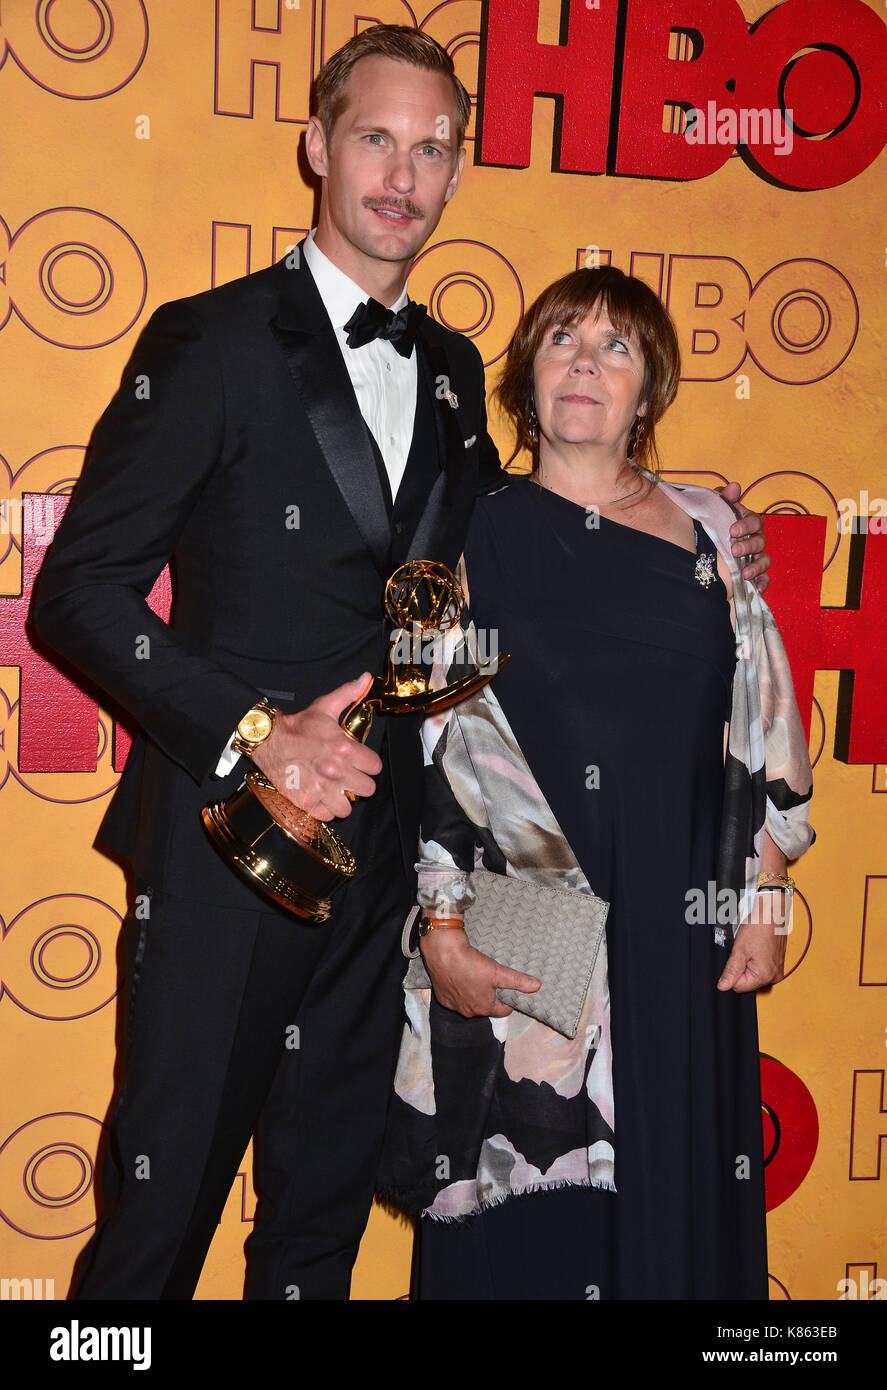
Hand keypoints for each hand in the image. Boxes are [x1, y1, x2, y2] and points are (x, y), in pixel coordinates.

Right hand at [250, 673, 381, 820]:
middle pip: (367, 790)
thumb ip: (349, 694)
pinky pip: (327, 816)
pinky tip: (321, 797)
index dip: (369, 764)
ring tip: (335, 790)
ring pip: (348, 808)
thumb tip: (366, 678)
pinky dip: (325, 810)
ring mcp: (320, 790)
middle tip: (349, 777)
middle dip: (359, 783)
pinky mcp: (306, 802)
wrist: (267, 740)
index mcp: (344, 749)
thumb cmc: (298, 726)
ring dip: (343, 800)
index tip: (360, 763)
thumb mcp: (324, 707)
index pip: (375, 767)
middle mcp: (335, 772)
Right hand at [420, 925, 540, 1017]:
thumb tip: (537, 986)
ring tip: (476, 977)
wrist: (443, 952)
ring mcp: (453, 1005)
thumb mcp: (498, 972)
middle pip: (485, 1007)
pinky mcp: (442, 997)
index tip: (507, 990)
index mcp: (483, 1008)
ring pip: (469, 1003)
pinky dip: (459, 990)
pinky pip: (455, 998)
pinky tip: (461, 978)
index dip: (507, 1000)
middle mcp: (468, 1012)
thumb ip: (517, 981)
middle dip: (490, 997)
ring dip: (474, 994)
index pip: (502, 1011)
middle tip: (491, 980)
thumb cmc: (471, 963)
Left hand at [716, 914, 787, 992]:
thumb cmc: (759, 927)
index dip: (733, 973)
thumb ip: (730, 971)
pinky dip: (756, 962)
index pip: (738, 987)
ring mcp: (777, 971)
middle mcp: (774, 977)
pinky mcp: (778, 965)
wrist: (772, 915)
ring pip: (753, 976)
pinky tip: (757, 950)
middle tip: (745, 952)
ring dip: (749, 965)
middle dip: (741, 969)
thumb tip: (723, 986)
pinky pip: (762, 970)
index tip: (737, 959)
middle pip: (747, 983)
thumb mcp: (739, 950)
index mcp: (764, 976)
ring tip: (752, 950)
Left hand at [718, 481, 769, 593]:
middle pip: (760, 541)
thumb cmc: (707, 525)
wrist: (694, 548)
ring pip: (764, 560)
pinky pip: (764, 578)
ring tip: (745, 573)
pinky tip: (756, 588)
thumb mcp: (711, 510)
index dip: (747, 525)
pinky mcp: (752, 574)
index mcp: (746, 523)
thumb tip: (734, 486)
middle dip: (749, 546)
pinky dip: (762, 583)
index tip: (732, 530)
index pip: (755, 521)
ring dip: (757, 566)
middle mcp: (753, 539)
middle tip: (734, 550)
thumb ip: (722, 498)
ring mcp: (753, 557)